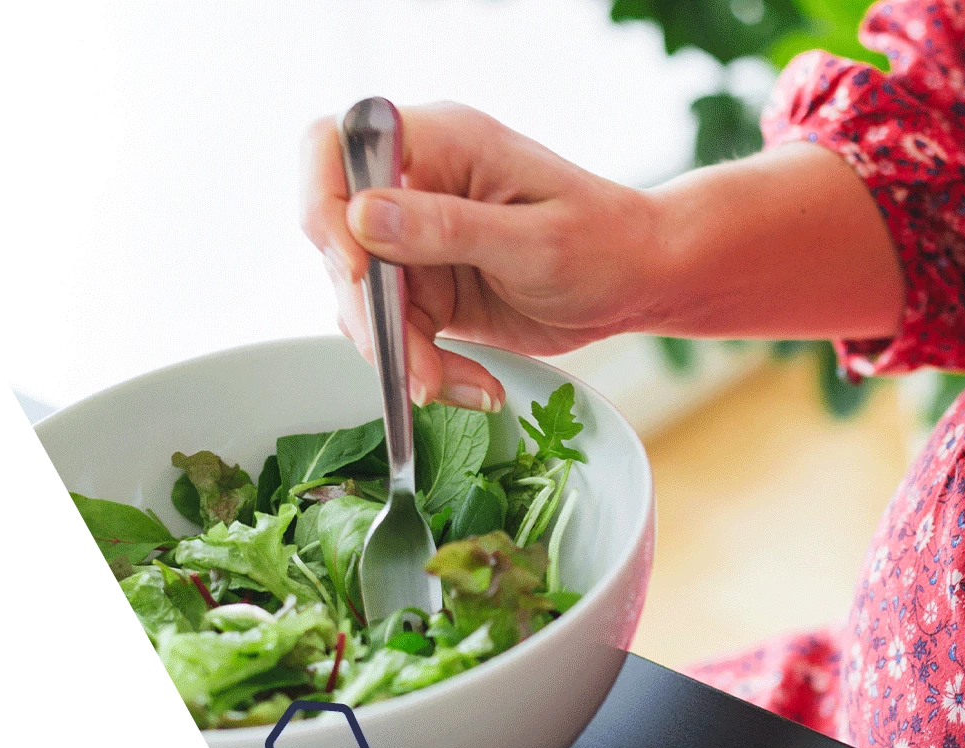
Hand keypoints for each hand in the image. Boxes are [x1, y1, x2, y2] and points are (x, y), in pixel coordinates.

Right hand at [300, 102, 661, 409]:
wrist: (639, 282)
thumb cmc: (606, 242)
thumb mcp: (534, 240)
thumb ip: (447, 227)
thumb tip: (361, 216)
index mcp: (439, 143)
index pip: (335, 145)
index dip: (324, 205)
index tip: (359, 272)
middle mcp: (415, 185)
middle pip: (338, 239)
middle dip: (370, 312)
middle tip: (413, 367)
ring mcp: (415, 240)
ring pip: (361, 298)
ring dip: (398, 353)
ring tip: (456, 386)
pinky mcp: (426, 289)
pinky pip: (394, 332)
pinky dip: (422, 367)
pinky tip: (472, 387)